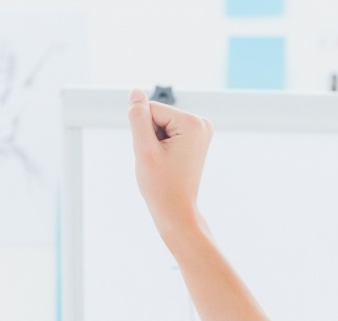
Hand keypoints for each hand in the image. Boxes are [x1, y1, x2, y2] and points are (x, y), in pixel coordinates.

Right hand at [127, 88, 212, 247]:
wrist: (176, 211)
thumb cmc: (161, 185)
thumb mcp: (144, 149)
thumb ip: (138, 117)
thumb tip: (135, 91)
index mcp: (193, 122)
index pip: (150, 109)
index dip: (144, 133)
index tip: (156, 156)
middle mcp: (202, 123)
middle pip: (157, 114)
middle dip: (151, 137)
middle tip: (160, 161)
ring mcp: (201, 130)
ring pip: (160, 124)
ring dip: (155, 142)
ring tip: (164, 163)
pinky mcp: (195, 137)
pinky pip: (167, 132)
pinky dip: (161, 146)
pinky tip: (168, 162)